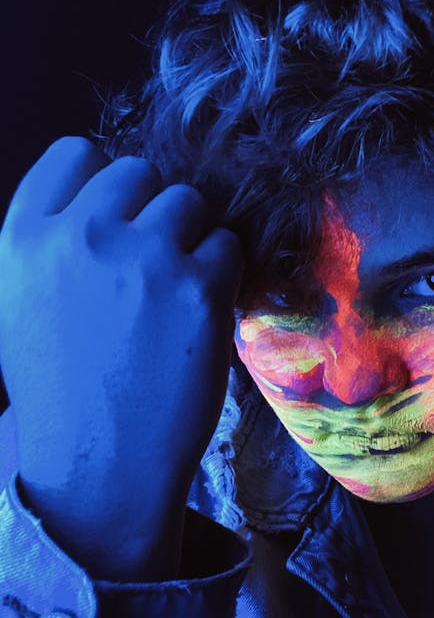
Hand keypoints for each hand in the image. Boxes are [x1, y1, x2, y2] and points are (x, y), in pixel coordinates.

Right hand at [0, 137, 243, 578]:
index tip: (120, 214)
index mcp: (24, 238)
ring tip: (179, 291)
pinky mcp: (196, 286)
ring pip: (188, 201)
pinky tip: (203, 311)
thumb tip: (103, 204)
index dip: (104, 179)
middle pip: (139, 171)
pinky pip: (227, 244)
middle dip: (153, 209)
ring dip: (192, 237)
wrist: (100, 464)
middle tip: (156, 262)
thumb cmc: (62, 392)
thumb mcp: (22, 304)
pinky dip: (223, 272)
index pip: (74, 152)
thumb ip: (54, 245)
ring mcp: (141, 256)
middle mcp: (80, 235)